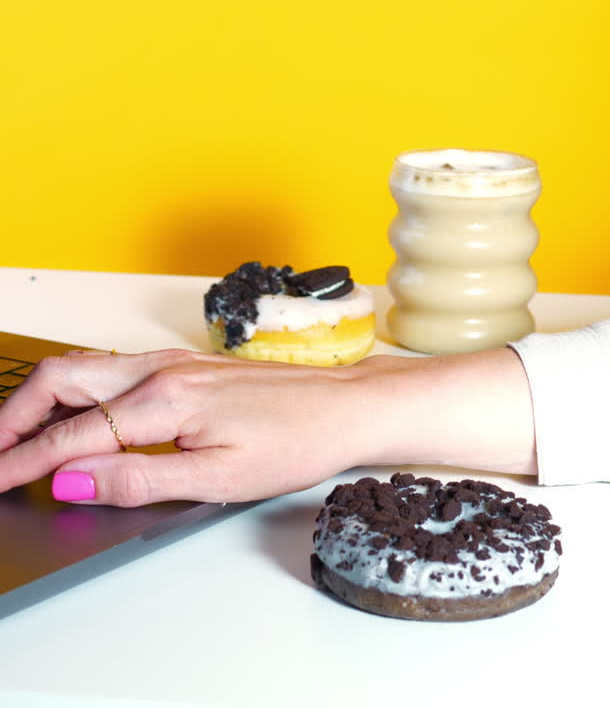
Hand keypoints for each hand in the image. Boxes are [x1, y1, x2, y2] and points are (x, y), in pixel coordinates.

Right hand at [0, 346, 536, 505]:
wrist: (345, 405)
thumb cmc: (294, 439)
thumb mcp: (216, 478)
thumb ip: (138, 478)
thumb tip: (74, 480)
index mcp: (163, 400)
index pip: (71, 435)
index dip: (23, 462)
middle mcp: (159, 369)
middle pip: (62, 378)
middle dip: (16, 414)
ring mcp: (171, 361)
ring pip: (84, 365)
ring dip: (42, 397)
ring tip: (19, 435)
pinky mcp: (183, 363)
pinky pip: (111, 366)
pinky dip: (75, 389)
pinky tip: (75, 413)